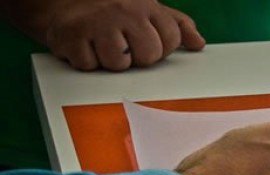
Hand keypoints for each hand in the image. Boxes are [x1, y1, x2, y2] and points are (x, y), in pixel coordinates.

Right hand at [44, 0, 204, 70]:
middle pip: (149, 56)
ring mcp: (99, 22)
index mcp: (146, 5)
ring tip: (101, 44)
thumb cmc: (112, 12)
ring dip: (109, 61)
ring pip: (120, 65)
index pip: (171, 40)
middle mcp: (125, 10)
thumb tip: (199, 43)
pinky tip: (85, 46)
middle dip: (136, 57)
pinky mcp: (75, 35)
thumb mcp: (147, 12)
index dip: (159, 48)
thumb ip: (176, 26)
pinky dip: (86, 61)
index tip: (143, 41)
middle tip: (121, 44)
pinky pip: (91, 66)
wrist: (63, 2)